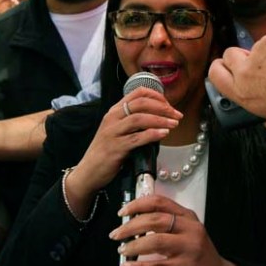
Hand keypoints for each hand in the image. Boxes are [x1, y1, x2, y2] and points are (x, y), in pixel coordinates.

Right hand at [65, 88, 182, 215]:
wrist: (89, 171)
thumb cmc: (107, 151)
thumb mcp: (118, 130)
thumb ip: (134, 122)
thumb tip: (160, 118)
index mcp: (115, 110)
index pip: (138, 93)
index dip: (157, 96)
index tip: (169, 105)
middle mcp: (113, 117)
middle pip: (141, 103)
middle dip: (163, 107)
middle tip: (177, 115)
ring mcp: (113, 132)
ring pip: (140, 118)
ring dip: (161, 119)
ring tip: (174, 124)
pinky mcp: (116, 147)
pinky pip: (137, 138)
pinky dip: (153, 134)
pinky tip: (164, 134)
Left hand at [110, 195, 245, 265]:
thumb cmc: (197, 252)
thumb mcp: (186, 231)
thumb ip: (166, 222)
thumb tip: (135, 220)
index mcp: (188, 216)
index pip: (160, 202)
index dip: (138, 205)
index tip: (123, 211)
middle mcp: (190, 229)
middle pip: (155, 220)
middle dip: (131, 226)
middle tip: (117, 233)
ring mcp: (189, 248)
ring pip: (155, 241)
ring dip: (133, 245)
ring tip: (123, 250)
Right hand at [209, 32, 265, 129]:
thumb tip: (265, 121)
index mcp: (243, 94)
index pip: (214, 74)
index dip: (219, 70)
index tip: (226, 70)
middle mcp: (245, 72)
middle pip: (228, 55)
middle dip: (238, 58)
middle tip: (254, 65)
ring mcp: (258, 53)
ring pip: (254, 47)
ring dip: (265, 54)